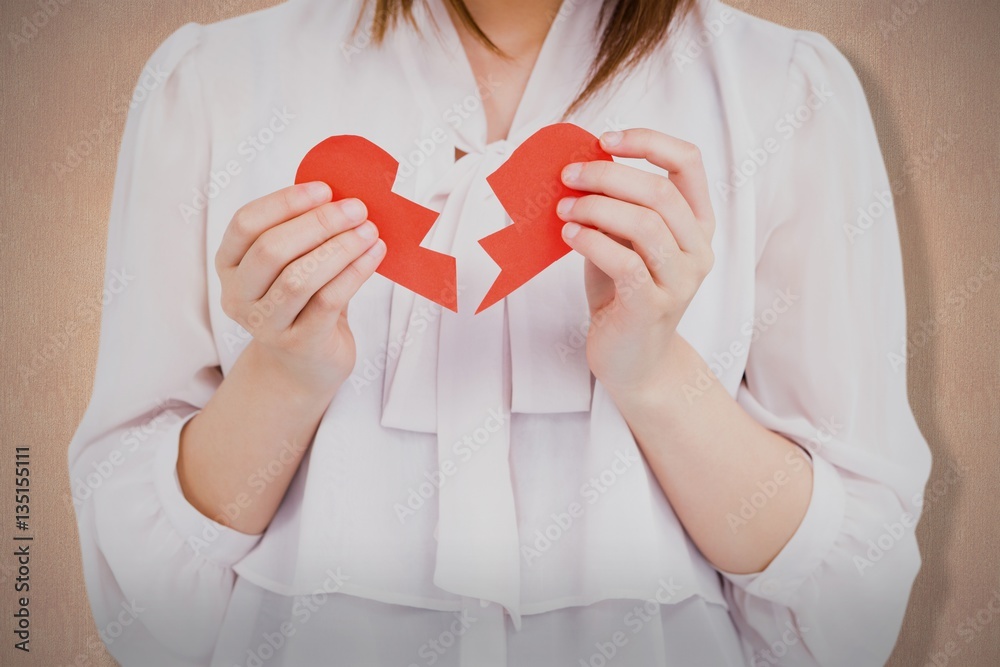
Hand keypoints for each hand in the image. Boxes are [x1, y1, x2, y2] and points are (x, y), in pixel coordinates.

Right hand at [215, 182, 385, 396]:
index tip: (325, 189)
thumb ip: (305, 232)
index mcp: (229, 264)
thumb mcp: (294, 263)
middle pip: (271, 249)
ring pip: (299, 277)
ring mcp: (265, 324)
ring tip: (370, 231)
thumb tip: (341, 195)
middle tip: (356, 209)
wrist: (305, 364)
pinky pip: (328, 300)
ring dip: (340, 248)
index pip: (246, 224)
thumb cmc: (303, 301)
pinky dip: (355, 273)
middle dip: (319, 223)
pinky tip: (374, 255)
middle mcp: (238, 296)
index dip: (285, 202)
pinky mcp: (298, 343)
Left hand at [557, 128, 715, 397]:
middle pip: (659, 192)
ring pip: (645, 225)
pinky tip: (569, 236)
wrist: (633, 359)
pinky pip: (625, 262)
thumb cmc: (624, 293)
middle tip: (567, 176)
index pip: (689, 162)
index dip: (648, 141)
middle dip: (607, 175)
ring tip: (563, 210)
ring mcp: (680, 281)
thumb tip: (581, 165)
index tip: (605, 139)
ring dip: (596, 208)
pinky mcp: (653, 307)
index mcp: (697, 223)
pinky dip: (591, 241)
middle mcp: (698, 249)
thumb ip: (616, 206)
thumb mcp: (624, 240)